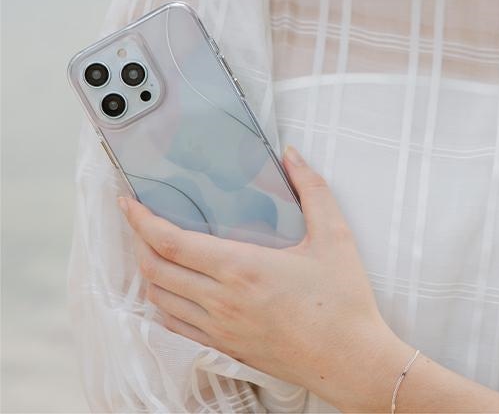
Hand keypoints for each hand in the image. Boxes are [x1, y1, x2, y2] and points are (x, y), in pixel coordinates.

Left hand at [119, 145, 396, 409]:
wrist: (351, 362)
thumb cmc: (343, 301)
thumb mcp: (334, 236)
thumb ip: (312, 189)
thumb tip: (291, 156)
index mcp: (241, 269)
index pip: (171, 243)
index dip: (141, 220)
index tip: (127, 202)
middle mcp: (221, 301)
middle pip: (155, 269)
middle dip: (137, 240)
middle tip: (137, 218)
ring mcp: (220, 329)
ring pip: (160, 299)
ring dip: (148, 270)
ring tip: (152, 248)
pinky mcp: (226, 348)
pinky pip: (176, 325)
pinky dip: (163, 302)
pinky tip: (171, 290)